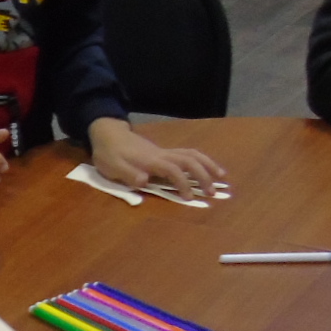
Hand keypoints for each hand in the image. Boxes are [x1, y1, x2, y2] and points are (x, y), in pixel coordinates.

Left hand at [87, 118, 226, 200]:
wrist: (108, 133)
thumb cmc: (109, 153)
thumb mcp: (112, 166)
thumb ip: (128, 174)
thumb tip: (143, 181)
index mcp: (150, 160)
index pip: (172, 170)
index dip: (182, 183)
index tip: (190, 198)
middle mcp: (162, 154)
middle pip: (189, 160)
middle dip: (203, 175)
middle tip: (213, 192)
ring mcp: (165, 152)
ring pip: (192, 154)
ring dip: (207, 165)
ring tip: (221, 177)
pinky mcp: (165, 152)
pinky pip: (188, 154)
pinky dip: (201, 161)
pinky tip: (208, 168)